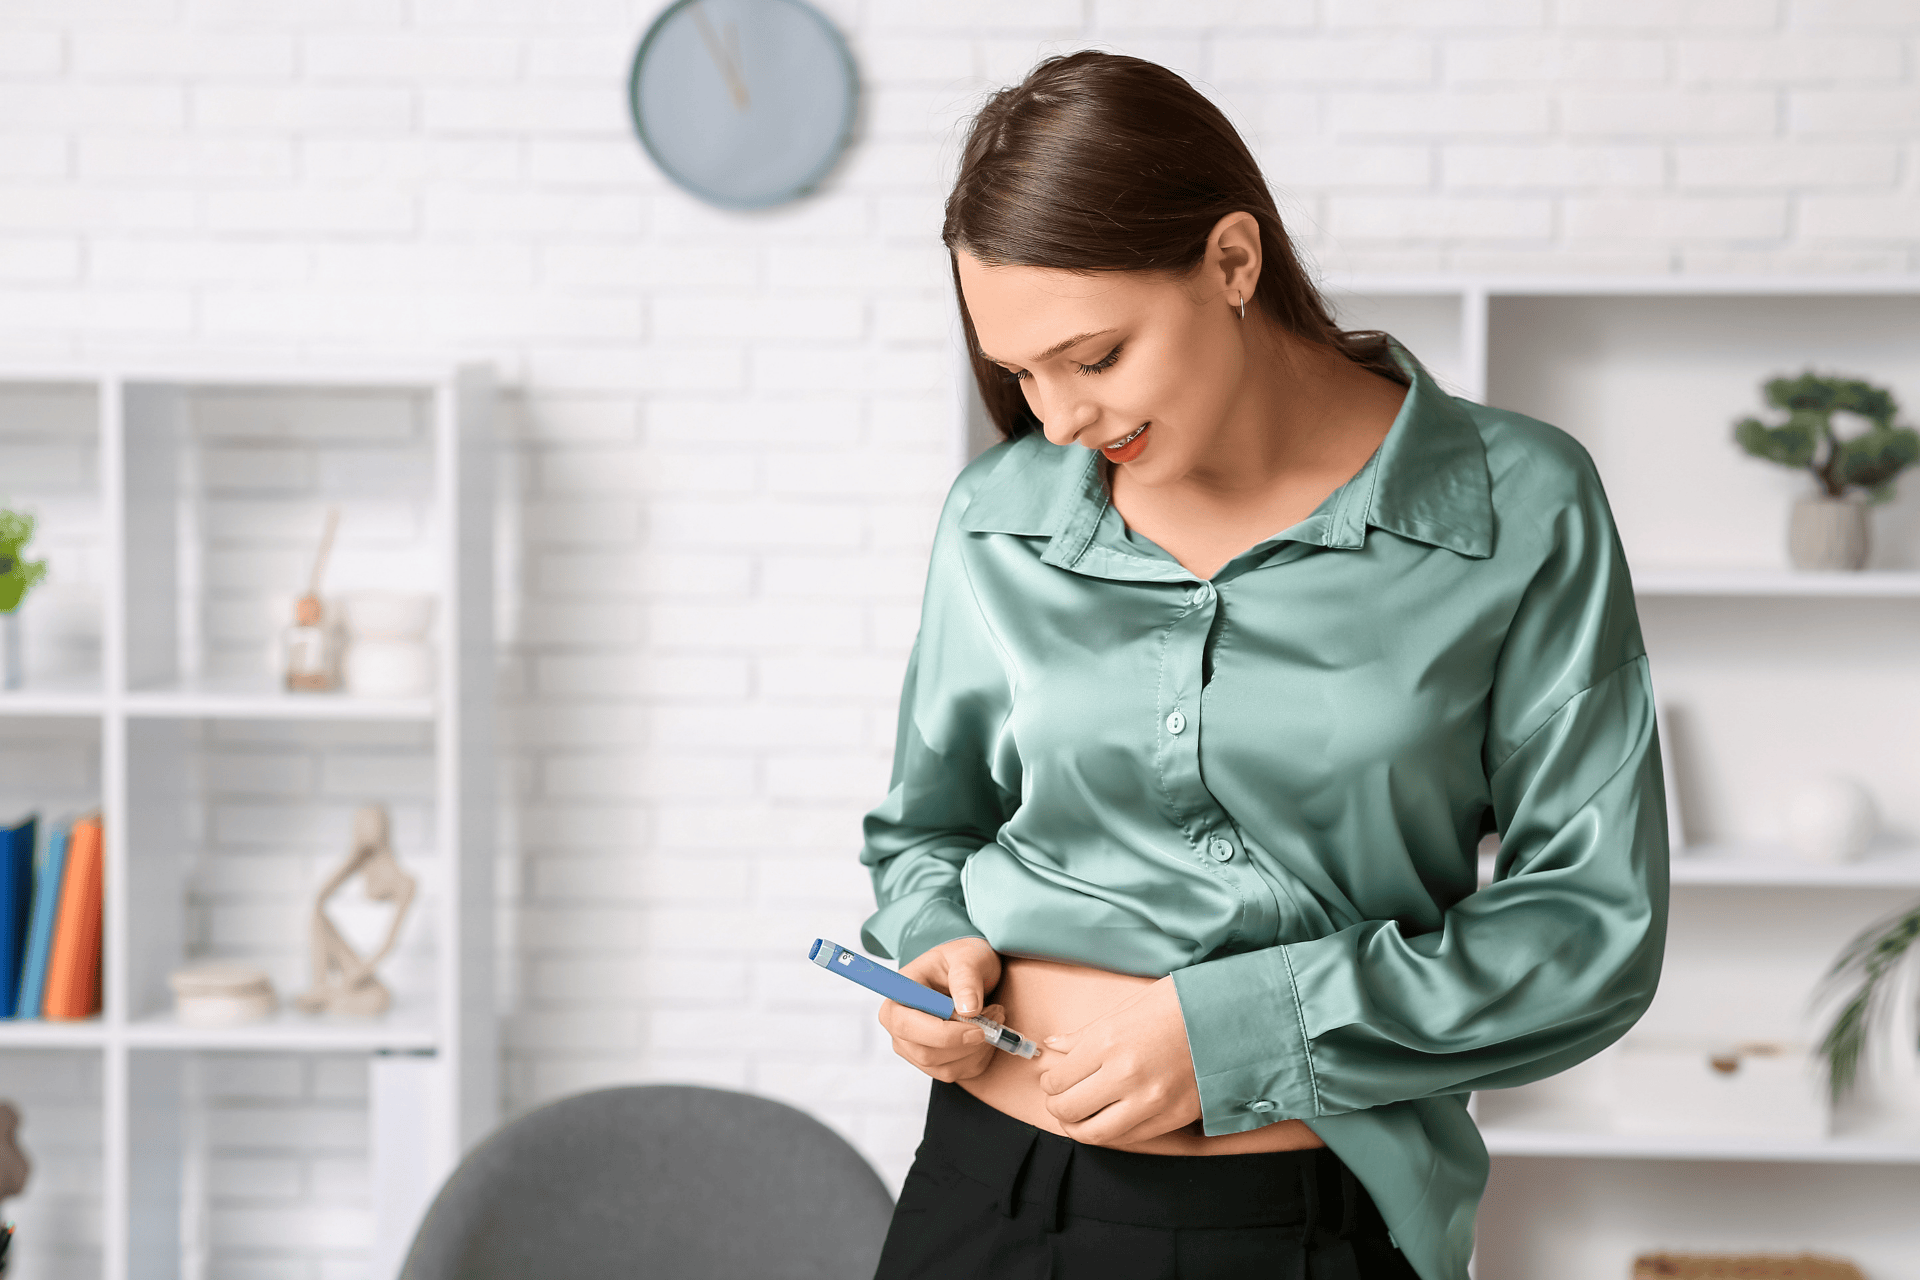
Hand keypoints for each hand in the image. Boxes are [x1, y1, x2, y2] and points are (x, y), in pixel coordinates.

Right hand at [880, 937, 1004, 1083]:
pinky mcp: (935, 1063)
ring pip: (946, 1068)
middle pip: (926, 1054)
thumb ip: (966, 978)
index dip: (941, 1033)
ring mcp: (915, 1048)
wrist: (971, 970)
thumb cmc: (962, 959)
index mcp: (898, 997)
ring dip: (979, 1048)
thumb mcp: (967, 957)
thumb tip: (968, 1009)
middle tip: (995, 1015)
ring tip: (994, 1016)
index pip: (906, 1026)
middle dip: (967, 1043)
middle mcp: (900, 1028)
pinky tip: (987, 1031)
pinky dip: (982, 1055)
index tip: (977, 1028)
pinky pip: (961, 1072)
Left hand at [1037, 976, 1201, 1146]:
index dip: (1049, 1083)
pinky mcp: (1171, 1118)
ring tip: (1077, 1117)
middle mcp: (1125, 1075)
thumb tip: (1054, 1044)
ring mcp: (1149, 1101)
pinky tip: (1107, 1119)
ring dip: (1077, 1127)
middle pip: (1069, 1110)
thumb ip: (1085, 1033)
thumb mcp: (1127, 1007)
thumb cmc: (1178, 1004)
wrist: (1231, 1018)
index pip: (1058, 1080)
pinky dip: (1110, 1132)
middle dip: (1056, 1107)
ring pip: (1094, 1133)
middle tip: (1058, 1100)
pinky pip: (1128, 1137)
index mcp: (1108, 1042)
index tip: (1053, 1079)